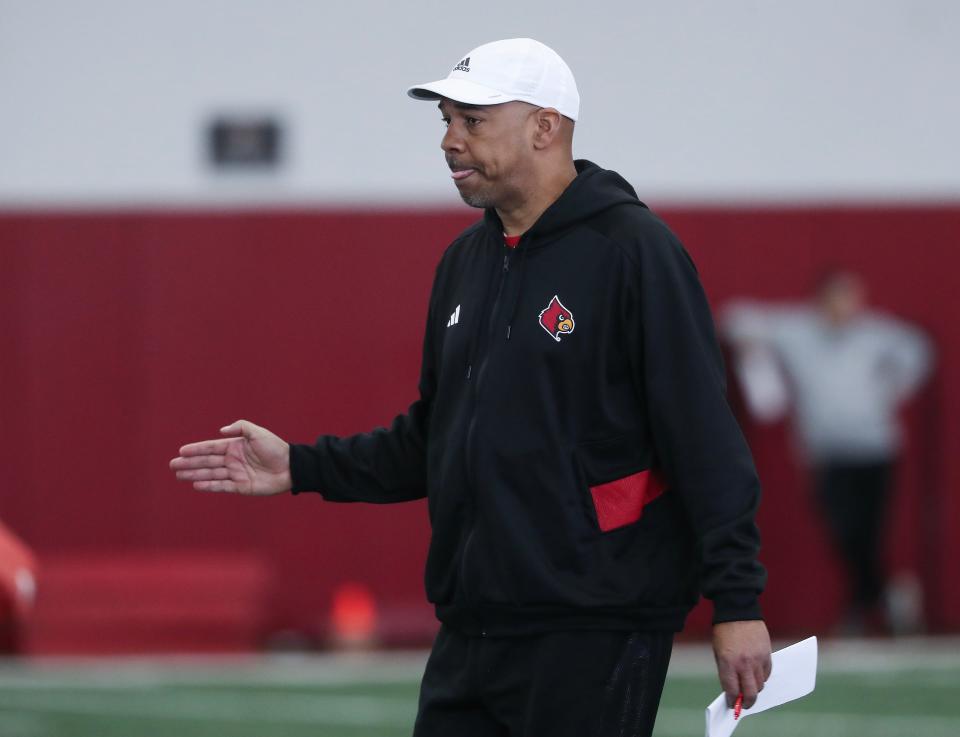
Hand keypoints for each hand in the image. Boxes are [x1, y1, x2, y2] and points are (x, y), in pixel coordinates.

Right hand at [169, 419, 291, 494]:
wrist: (291, 467)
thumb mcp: (258, 433)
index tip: (181, 451)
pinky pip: (221, 486)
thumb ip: (240, 427)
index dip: (196, 449)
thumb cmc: (275, 448)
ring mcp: (235, 474)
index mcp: (235, 446)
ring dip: (195, 475)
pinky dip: (209, 486)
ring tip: (179, 475)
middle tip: (173, 465)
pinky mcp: (241, 487)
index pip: (211, 447)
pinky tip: (196, 485)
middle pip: (207, 462)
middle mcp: (232, 460)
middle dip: (190, 463)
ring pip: (211, 474)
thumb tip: (221, 431)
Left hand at [712, 620, 771, 710]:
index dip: (732, 700)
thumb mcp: (718, 651)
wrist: (738, 611)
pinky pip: (767, 673)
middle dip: (747, 702)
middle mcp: (744, 663)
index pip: (732, 689)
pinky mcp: (767, 654)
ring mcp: (757, 659)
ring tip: (749, 687)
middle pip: (750, 692)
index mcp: (728, 662)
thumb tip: (733, 688)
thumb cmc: (724, 631)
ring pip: (760, 684)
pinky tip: (756, 675)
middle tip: (744, 704)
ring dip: (754, 689)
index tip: (732, 704)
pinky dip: (762, 677)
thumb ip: (726, 671)